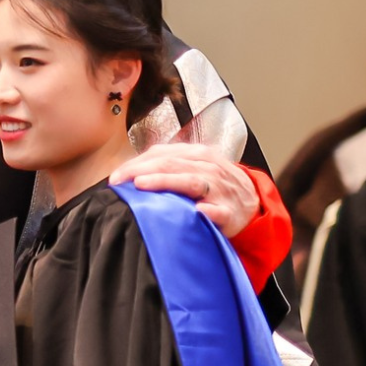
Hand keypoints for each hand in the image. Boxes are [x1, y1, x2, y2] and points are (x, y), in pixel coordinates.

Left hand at [110, 142, 259, 236]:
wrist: (251, 204)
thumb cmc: (213, 185)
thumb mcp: (192, 168)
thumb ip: (165, 166)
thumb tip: (128, 174)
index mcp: (196, 154)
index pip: (160, 155)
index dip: (135, 164)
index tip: (114, 177)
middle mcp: (207, 167)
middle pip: (170, 164)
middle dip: (141, 170)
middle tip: (119, 181)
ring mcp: (219, 189)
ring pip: (191, 181)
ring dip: (165, 182)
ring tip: (142, 185)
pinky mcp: (229, 212)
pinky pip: (217, 211)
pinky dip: (206, 211)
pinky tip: (195, 211)